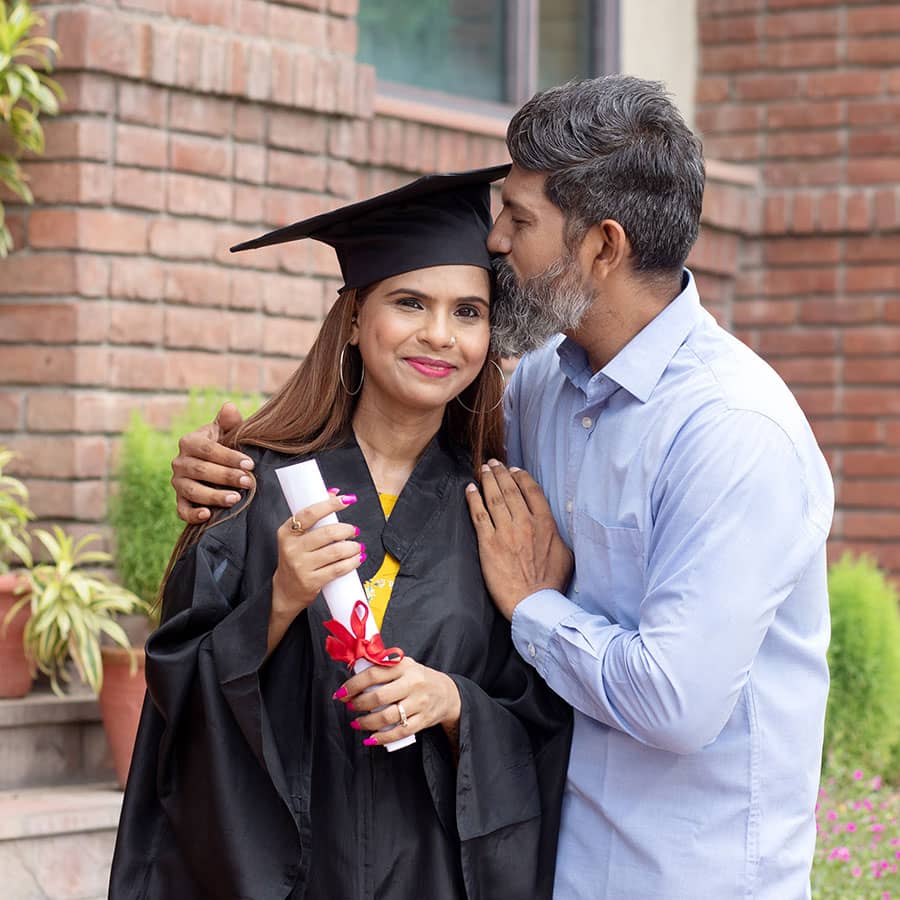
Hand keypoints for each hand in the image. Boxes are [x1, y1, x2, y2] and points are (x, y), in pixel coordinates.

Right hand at [171, 402, 251, 524]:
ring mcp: (178, 483)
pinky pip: (182, 510)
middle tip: (248, 482)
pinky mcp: (180, 501)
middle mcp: (179, 462)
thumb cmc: (225, 444)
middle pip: (200, 470)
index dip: (229, 457)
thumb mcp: (227, 431)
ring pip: (192, 491)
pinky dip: (193, 514)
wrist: (216, 464)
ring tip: (235, 499)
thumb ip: (229, 421)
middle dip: (226, 476)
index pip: (208, 449)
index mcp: (189, 442)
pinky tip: (208, 515)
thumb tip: (229, 407)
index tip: (249, 464)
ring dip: (213, 496)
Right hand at [268, 492, 362, 653]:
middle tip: (354, 530)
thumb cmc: (295, 558)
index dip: (331, 504)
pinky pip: (338, 569)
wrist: (285, 590)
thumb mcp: (296, 536)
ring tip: (357, 546)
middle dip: (347, 530)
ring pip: (335, 552)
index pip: (310, 513)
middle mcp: (292, 548)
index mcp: (286, 532)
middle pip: (327, 533)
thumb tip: (333, 492)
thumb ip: (314, 514)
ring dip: (353, 547)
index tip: (347, 499)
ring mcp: (301, 566)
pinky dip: (352, 562)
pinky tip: (357, 558)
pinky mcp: (311, 582)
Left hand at [335, 657, 461, 747]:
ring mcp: (419, 703)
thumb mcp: (404, 665)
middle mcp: (413, 683)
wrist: (448, 693)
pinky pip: (400, 732)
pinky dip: (382, 738)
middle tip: (349, 706)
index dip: (353, 685)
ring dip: (367, 722)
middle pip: (379, 697)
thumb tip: (353, 673)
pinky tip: (370, 739)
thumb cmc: (418, 678)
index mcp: (404, 666)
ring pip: (388, 717)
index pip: (373, 674)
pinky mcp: (424, 720)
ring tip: (356, 723)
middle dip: (358, 704)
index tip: (341, 693)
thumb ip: (383, 667)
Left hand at [465, 459, 572, 619]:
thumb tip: (553, 527)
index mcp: (545, 524)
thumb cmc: (551, 582)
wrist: (533, 603)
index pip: (532, 491)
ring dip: (487, 480)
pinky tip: (470, 489)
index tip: (515, 470)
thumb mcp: (566, 554)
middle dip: (501, 473)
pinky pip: (479, 515)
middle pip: (510, 490)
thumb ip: (558, 535)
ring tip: (483, 469)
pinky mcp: (488, 543)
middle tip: (494, 463)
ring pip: (494, 498)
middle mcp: (525, 523)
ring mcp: (505, 532)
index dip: (521, 477)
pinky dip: (473, 499)